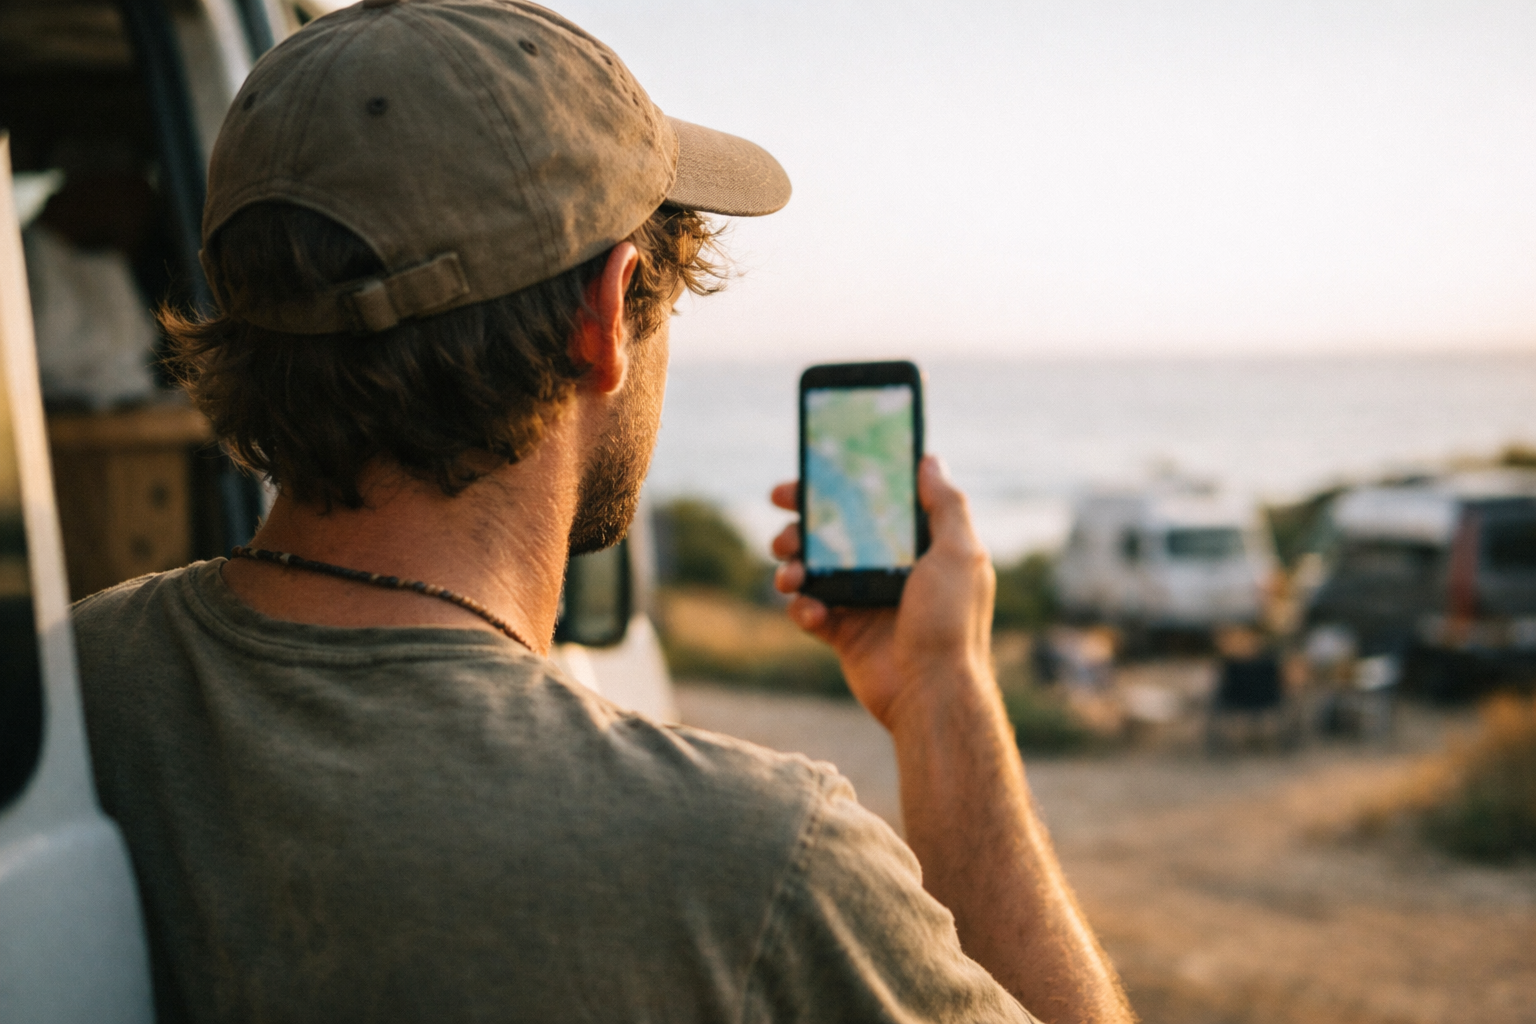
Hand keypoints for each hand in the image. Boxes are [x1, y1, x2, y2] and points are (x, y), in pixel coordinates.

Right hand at [770, 455, 995, 729]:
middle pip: (836, 531)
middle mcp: (889, 569)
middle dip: (804, 518)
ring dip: (793, 563)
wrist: (932, 693)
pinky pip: (810, 610)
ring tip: (789, 573)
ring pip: (814, 568)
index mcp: (918, 546)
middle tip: (780, 510)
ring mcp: (864, 601)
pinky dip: (802, 608)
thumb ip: (946, 505)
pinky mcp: (845, 633)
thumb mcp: (960, 554)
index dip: (845, 484)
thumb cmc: (952, 622)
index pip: (876, 503)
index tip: (814, 470)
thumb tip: (929, 459)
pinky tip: (812, 612)